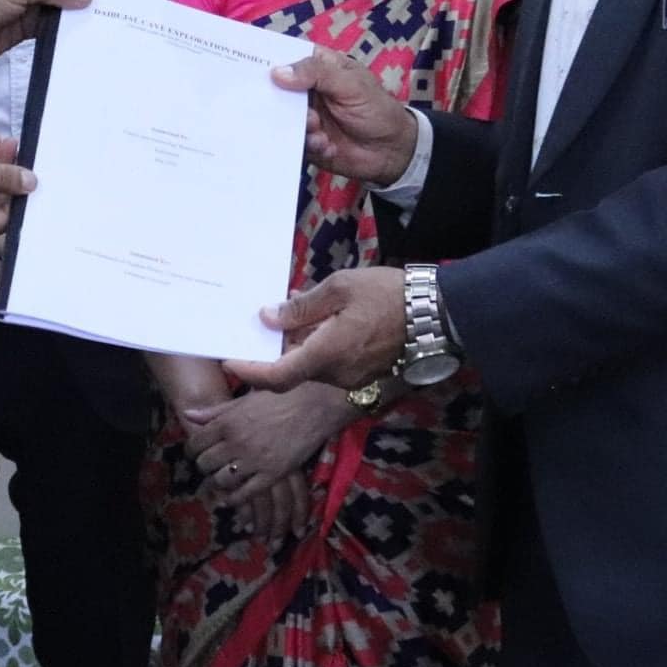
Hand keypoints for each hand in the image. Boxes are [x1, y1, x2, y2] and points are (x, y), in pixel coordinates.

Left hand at [184, 384, 347, 520]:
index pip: (196, 443)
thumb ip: (215, 411)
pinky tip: (232, 496)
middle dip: (204, 466)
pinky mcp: (272, 474)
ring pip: (222, 480)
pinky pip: (245, 494)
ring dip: (218, 482)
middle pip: (205, 464)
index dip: (192, 450)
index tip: (195, 452)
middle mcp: (236, 442)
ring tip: (220, 479)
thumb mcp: (244, 400)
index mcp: (227, 422)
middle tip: (208, 466)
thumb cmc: (278, 396)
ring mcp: (254, 460)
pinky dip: (234, 498)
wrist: (314, 403)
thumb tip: (188, 414)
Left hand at [225, 267, 405, 391]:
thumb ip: (302, 306)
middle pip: (293, 370)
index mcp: (326, 354)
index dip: (248, 371)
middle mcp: (336, 375)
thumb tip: (268, 316)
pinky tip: (323, 320)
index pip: (276, 376)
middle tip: (264, 322)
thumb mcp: (340, 287)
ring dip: (300, 345)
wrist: (437, 314)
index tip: (229, 359)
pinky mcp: (366, 375)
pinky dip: (319, 347)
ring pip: (313, 366)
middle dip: (277, 349)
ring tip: (297, 311)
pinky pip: (332, 365)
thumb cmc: (388, 295)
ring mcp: (353, 379)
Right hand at [272, 49, 417, 185]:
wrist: (391, 151)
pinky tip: (328, 146)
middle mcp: (306, 91)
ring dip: (300, 126)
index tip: (251, 68)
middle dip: (280, 101)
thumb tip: (277, 72)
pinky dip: (309, 145)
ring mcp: (303, 116)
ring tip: (319, 131)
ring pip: (282, 119)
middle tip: (296, 108)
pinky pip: (292, 142)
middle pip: (277, 90)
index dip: (269, 61)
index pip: (287, 57)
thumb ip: (316, 74)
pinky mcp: (304, 141)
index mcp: (317, 67)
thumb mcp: (350, 84)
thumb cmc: (375, 108)